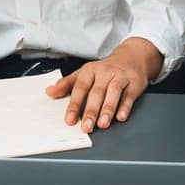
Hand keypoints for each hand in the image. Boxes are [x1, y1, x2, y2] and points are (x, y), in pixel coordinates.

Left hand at [44, 38, 162, 131]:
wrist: (132, 57)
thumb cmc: (105, 70)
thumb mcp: (84, 73)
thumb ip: (67, 84)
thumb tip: (49, 91)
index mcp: (90, 70)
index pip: (80, 87)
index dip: (74, 104)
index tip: (69, 119)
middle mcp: (105, 72)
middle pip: (97, 92)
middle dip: (91, 111)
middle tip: (86, 127)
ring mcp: (120, 77)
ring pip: (113, 92)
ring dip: (107, 109)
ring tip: (102, 124)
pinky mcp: (134, 83)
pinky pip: (129, 95)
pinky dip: (125, 106)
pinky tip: (121, 116)